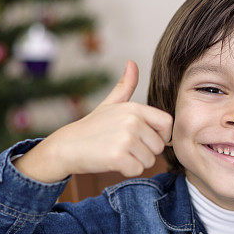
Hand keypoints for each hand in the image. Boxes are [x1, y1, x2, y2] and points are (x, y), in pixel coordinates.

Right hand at [14, 60, 172, 182]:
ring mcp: (126, 138)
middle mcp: (132, 121)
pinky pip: (137, 170)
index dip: (160, 134)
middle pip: (159, 146)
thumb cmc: (91, 127)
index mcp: (135, 108)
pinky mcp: (118, 156)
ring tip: (116, 152)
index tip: (145, 139)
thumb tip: (132, 63)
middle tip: (123, 147)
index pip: (167, 123)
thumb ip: (125, 86)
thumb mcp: (110, 104)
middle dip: (145, 151)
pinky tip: (111, 162)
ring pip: (150, 160)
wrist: (66, 146)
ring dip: (135, 162)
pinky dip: (126, 171)